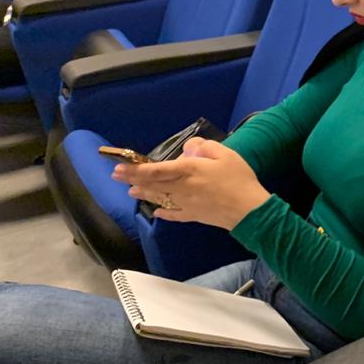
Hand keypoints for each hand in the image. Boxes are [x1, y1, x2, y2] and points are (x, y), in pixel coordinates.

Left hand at [111, 138, 269, 229]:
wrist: (248, 210)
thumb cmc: (238, 179)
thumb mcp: (225, 154)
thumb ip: (204, 147)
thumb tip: (189, 149)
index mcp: (188, 170)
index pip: (155, 170)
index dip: (135, 169)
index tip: (119, 166)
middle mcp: (181, 188)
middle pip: (152, 184)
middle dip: (132, 179)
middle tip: (116, 176)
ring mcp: (186, 204)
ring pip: (159, 199)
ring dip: (144, 194)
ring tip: (131, 191)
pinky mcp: (194, 216)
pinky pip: (174, 215)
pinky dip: (163, 213)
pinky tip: (157, 212)